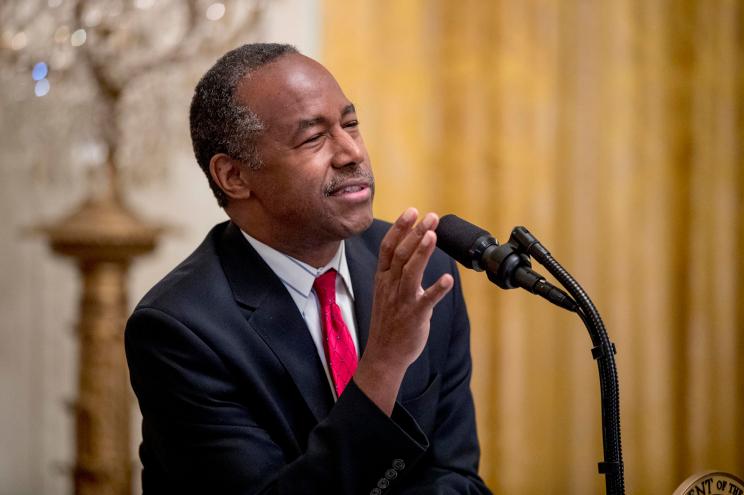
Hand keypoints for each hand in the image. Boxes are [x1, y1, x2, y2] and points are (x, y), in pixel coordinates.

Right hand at [354, 208, 453, 414]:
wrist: (384, 354)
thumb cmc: (389, 321)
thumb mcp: (386, 291)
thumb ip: (398, 271)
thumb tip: (412, 248)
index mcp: (383, 278)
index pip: (388, 247)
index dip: (400, 228)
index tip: (412, 211)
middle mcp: (390, 286)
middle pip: (401, 254)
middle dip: (415, 233)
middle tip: (430, 216)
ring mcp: (402, 301)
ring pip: (410, 272)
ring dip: (422, 252)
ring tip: (433, 234)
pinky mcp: (415, 316)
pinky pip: (426, 300)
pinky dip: (437, 289)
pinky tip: (449, 278)